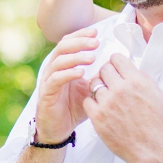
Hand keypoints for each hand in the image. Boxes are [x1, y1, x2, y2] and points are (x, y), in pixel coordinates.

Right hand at [35, 28, 98, 143]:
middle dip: (80, 42)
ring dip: (76, 57)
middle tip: (96, 42)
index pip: (69, 42)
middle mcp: (53, 69)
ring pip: (59, 61)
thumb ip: (97, 77)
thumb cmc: (73, 108)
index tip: (96, 32)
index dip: (81, 35)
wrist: (58, 130)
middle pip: (62, 46)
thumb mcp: (89, 89)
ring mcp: (48, 80)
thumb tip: (116, 65)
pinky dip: (68, 74)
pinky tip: (81, 73)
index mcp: (63, 65)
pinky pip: (55, 79)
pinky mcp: (46, 93)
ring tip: (92, 57)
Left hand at [83, 53, 162, 162]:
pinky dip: (92, 103)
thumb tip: (131, 69)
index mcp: (136, 81)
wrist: (150, 148)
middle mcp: (121, 89)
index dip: (115, 63)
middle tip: (110, 83)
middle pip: (103, 69)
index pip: (117, 58)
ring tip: (106, 97)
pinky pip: (87, 101)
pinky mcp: (98, 117)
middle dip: (106, 74)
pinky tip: (100, 108)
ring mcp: (107, 103)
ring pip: (93, 84)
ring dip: (98, 88)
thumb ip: (143, 79)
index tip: (116, 69)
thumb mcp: (157, 94)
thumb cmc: (156, 124)